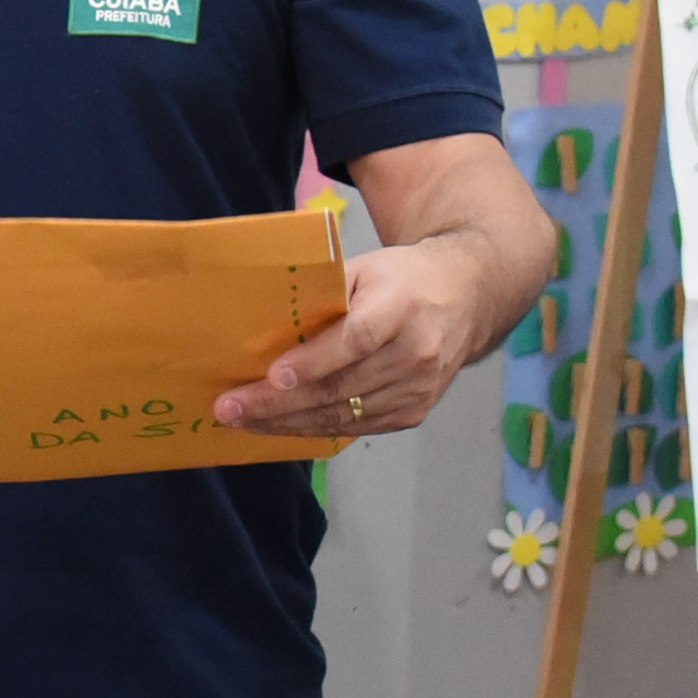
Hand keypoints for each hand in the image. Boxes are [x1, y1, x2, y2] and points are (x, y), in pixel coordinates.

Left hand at [213, 235, 487, 439]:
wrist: (466, 298)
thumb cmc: (401, 279)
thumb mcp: (365, 268)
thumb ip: (322, 293)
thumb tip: (264, 323)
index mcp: (401, 307)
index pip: (356, 340)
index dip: (314, 362)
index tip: (274, 376)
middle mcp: (415, 353)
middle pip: (341, 387)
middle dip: (279, 403)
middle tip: (230, 408)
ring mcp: (418, 389)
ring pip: (344, 415)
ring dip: (287, 422)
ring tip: (242, 420)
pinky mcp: (414, 412)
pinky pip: (356, 427)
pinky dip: (314, 429)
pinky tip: (278, 425)